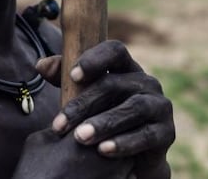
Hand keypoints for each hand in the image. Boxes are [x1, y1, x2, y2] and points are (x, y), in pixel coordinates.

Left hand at [36, 40, 174, 178]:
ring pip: (133, 109)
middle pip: (115, 85)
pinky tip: (103, 151)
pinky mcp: (166, 133)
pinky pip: (146, 136)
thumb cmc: (105, 118)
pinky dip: (124, 142)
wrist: (135, 156)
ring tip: (80, 137)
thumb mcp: (85, 99)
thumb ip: (65, 79)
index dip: (95, 59)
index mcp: (127, 69)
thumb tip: (41, 65)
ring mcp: (160, 106)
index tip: (73, 75)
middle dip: (84, 104)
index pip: (115, 51)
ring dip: (104, 123)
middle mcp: (147, 83)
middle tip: (60, 124)